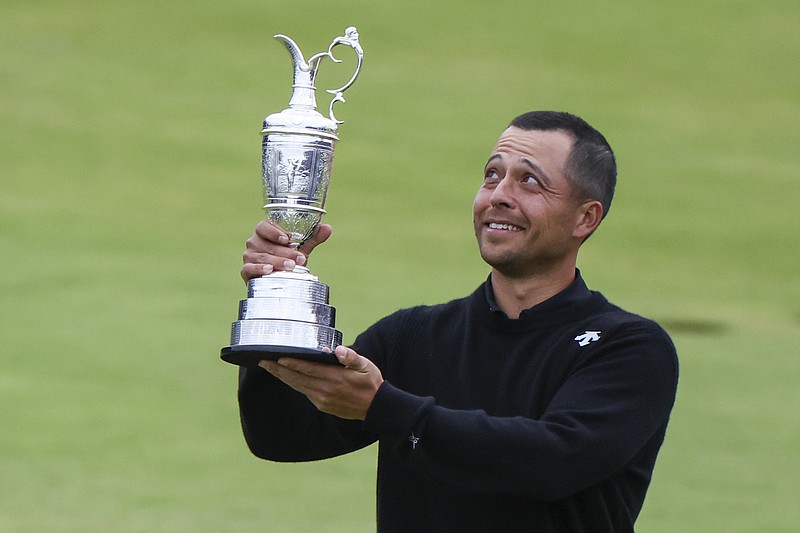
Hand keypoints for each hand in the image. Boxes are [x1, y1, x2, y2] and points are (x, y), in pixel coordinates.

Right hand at [241, 221, 332, 281]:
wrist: (278, 281)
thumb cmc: (286, 260)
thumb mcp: (300, 249)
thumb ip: (313, 238)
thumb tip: (327, 228)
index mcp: (264, 233)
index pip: (263, 226)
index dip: (274, 231)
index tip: (288, 239)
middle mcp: (254, 243)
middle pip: (265, 243)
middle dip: (284, 251)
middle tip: (299, 258)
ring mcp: (249, 256)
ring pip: (261, 256)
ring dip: (277, 261)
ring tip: (290, 266)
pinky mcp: (246, 271)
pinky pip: (249, 268)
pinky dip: (259, 268)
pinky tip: (270, 270)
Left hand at [258, 346, 383, 419]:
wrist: (375, 408)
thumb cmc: (371, 383)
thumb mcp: (366, 366)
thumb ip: (351, 357)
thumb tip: (338, 349)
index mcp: (335, 378)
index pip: (308, 370)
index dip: (292, 364)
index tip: (278, 358)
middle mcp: (325, 390)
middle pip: (297, 379)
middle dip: (279, 370)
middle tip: (263, 361)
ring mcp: (322, 399)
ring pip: (297, 386)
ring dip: (282, 377)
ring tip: (269, 368)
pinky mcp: (322, 405)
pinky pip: (304, 392)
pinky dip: (293, 383)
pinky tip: (286, 377)